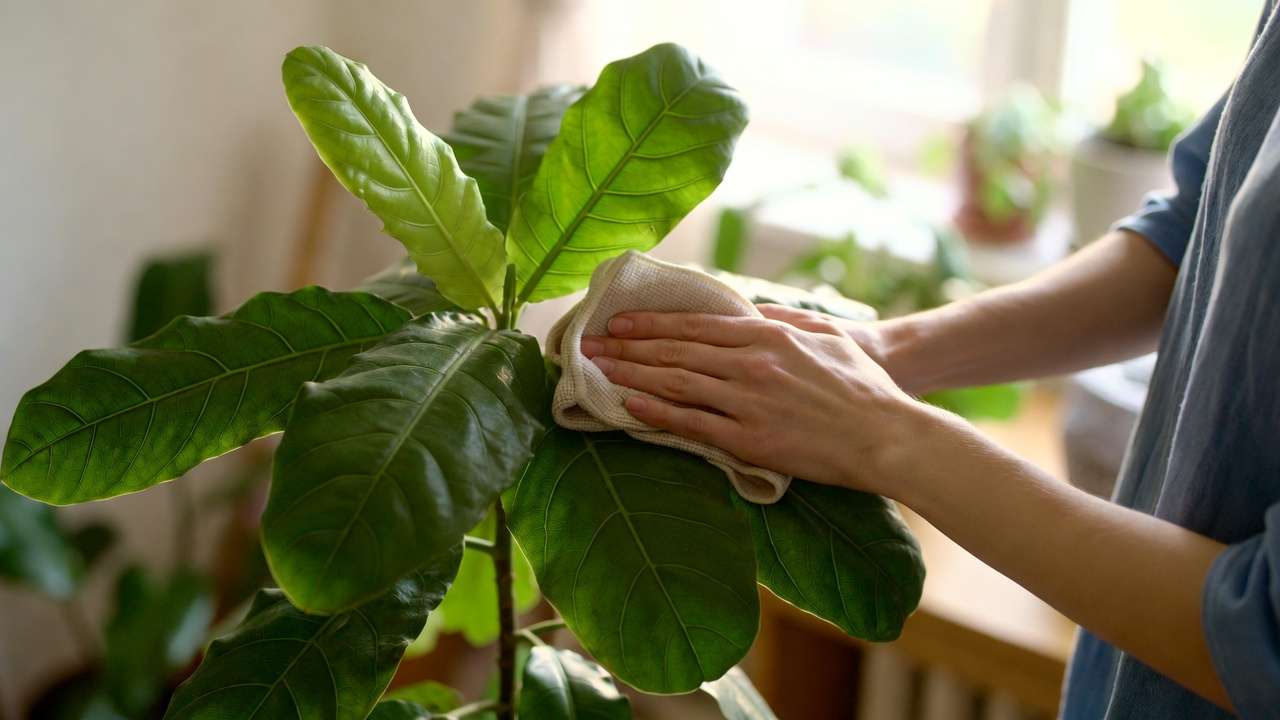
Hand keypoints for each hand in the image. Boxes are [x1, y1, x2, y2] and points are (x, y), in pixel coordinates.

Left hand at [580, 308, 928, 494]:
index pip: (695, 326)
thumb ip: (786, 318)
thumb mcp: (828, 335)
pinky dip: (656, 414)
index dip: (651, 324)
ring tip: (598, 372)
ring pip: (675, 384)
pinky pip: (692, 424)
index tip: (618, 322)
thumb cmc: (864, 385)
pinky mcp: (749, 440)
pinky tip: (629, 406)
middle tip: (590, 345)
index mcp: (768, 335)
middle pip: (675, 352)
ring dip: (631, 376)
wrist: (887, 435)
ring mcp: (748, 402)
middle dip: (627, 347)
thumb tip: (752, 308)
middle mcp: (751, 364)